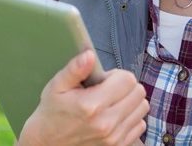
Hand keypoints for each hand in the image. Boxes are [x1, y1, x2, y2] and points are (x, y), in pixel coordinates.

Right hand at [17, 50, 148, 145]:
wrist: (49, 143)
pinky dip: (132, 116)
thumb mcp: (57, 86)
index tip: (103, 79)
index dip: (116, 75)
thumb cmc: (53, 112)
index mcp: (92, 105)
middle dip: (125, 85)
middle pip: (138, 92)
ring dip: (130, 100)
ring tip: (112, 101)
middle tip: (108, 89)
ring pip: (142, 107)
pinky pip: (140, 124)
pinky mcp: (119, 145)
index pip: (127, 80)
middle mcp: (106, 122)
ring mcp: (115, 137)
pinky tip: (115, 114)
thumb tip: (89, 55)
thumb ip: (75, 69)